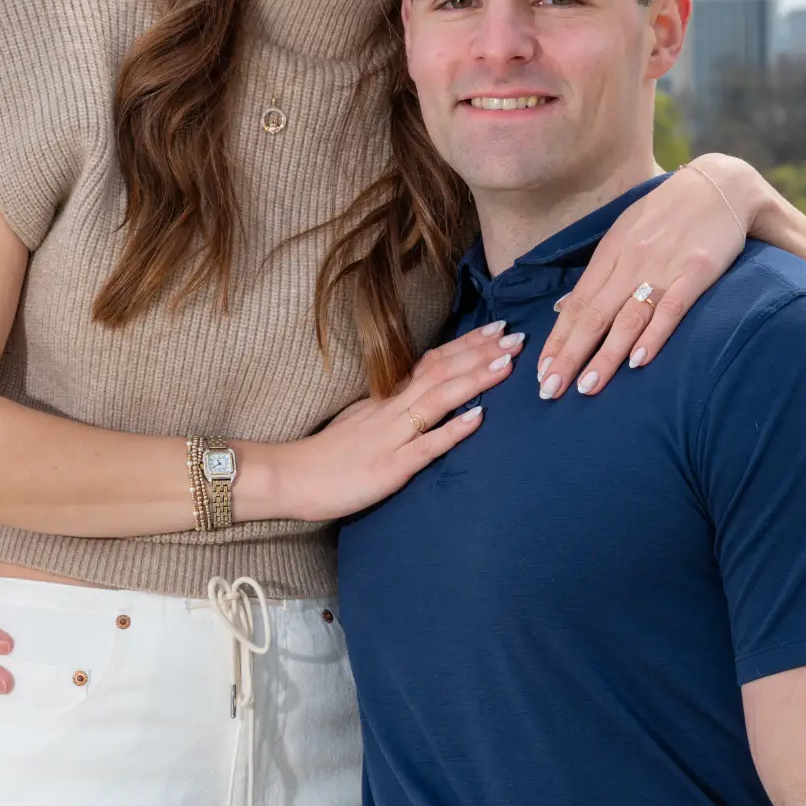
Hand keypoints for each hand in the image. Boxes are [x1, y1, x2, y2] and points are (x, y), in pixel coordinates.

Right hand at [271, 323, 522, 522]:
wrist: (289, 477)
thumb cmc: (327, 455)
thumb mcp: (361, 421)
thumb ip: (392, 409)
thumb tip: (422, 396)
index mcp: (387, 399)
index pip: (432, 362)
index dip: (466, 345)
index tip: (495, 329)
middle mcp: (392, 409)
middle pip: (441, 372)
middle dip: (480, 354)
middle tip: (515, 336)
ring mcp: (391, 437)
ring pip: (437, 400)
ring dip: (473, 380)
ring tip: (505, 364)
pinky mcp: (389, 467)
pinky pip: (426, 446)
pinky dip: (453, 430)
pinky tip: (479, 417)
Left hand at [533, 157, 760, 398]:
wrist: (721, 185)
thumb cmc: (669, 213)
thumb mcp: (625, 233)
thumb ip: (597, 272)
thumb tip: (564, 307)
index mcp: (611, 253)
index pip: (577, 304)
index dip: (558, 340)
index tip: (541, 371)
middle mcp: (631, 261)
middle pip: (594, 315)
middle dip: (570, 355)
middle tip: (551, 389)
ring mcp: (663, 267)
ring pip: (627, 317)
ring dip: (606, 355)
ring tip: (587, 387)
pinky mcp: (696, 272)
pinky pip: (671, 308)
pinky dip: (654, 335)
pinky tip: (639, 362)